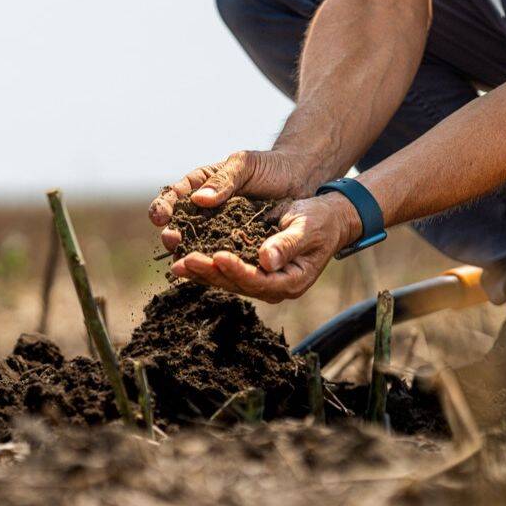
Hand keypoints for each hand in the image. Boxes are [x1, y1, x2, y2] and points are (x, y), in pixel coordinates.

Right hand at [148, 150, 310, 251]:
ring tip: (184, 261)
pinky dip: (212, 264)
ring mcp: (219, 227)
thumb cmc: (270, 166)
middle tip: (172, 239)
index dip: (164, 207)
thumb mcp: (245, 165)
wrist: (298, 180)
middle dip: (172, 233)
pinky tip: (208, 272)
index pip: (174, 196)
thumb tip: (199, 199)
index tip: (161, 217)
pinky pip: (219, 255)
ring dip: (188, 253)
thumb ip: (224, 180)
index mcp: (201, 184)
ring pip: (196, 243)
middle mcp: (205, 208)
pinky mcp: (235, 243)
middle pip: (179, 224)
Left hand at [170, 192, 362, 302]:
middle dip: (211, 273)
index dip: (237, 270)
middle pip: (238, 284)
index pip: (259, 281)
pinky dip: (208, 265)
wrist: (327, 219)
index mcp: (291, 281)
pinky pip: (227, 272)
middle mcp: (275, 287)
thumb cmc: (320, 221)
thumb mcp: (307, 227)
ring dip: (203, 273)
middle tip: (185, 262)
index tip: (217, 256)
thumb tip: (266, 260)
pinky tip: (186, 259)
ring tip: (178, 265)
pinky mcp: (253, 271)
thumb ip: (287, 245)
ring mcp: (263, 281)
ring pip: (228, 281)